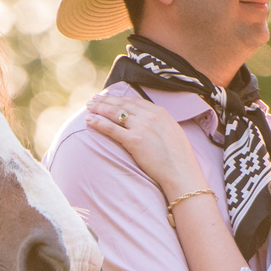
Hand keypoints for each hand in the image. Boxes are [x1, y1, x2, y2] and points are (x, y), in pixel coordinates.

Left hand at [85, 95, 205, 196]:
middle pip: (122, 104)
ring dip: (99, 108)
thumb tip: (150, 122)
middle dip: (106, 100)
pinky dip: (99, 123)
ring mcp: (141, 127)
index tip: (109, 97)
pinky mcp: (134, 140)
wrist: (181, 172)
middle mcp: (150, 116)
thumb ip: (159, 124)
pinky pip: (112, 128)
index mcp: (160, 112)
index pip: (134, 101)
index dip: (120, 99)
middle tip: (94, 99)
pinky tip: (89, 121)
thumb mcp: (172, 132)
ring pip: (115, 113)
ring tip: (89, 107)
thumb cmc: (178, 158)